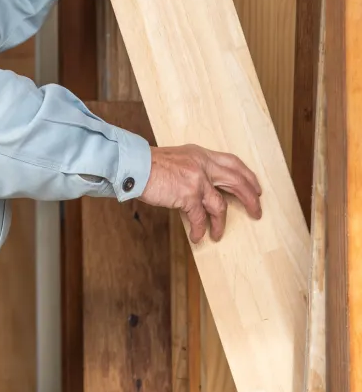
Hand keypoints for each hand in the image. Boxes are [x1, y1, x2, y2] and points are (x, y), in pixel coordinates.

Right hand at [140, 144, 261, 242]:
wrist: (135, 166)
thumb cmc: (151, 165)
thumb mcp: (178, 159)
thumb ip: (194, 169)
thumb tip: (206, 191)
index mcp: (200, 154)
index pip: (233, 162)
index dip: (247, 175)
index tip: (256, 188)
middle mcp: (202, 164)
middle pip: (236, 181)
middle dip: (250, 198)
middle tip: (256, 212)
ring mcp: (197, 179)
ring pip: (220, 205)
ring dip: (221, 223)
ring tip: (218, 234)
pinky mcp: (188, 194)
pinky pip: (200, 217)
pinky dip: (200, 230)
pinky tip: (198, 237)